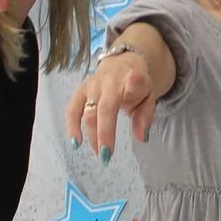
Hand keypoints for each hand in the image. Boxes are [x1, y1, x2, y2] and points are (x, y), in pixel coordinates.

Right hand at [65, 40, 156, 160]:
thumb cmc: (136, 85)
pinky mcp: (80, 91)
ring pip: (88, 113)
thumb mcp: (148, 96)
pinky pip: (72, 110)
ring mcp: (91, 86)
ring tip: (99, 154)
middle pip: (104, 108)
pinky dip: (72, 127)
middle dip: (104, 132)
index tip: (135, 82)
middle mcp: (108, 81)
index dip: (134, 83)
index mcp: (129, 79)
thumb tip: (142, 137)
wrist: (122, 66)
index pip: (133, 82)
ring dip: (91, 135)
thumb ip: (145, 115)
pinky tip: (76, 143)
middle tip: (107, 155)